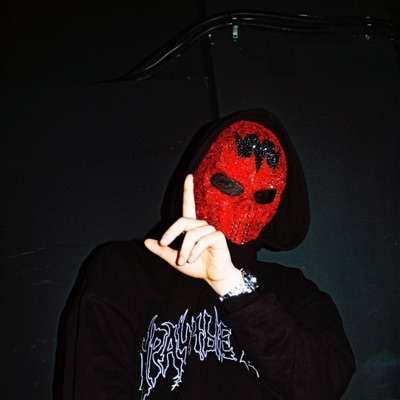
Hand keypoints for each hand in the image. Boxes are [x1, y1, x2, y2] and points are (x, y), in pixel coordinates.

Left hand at [144, 174, 242, 295]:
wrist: (213, 276)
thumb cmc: (197, 266)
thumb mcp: (175, 259)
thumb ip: (162, 251)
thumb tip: (147, 242)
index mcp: (191, 228)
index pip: (189, 205)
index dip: (188, 191)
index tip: (188, 177)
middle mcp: (201, 226)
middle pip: (183, 221)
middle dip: (171, 232)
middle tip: (164, 244)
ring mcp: (210, 230)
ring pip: (192, 234)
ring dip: (184, 249)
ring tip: (183, 261)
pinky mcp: (218, 237)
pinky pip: (202, 240)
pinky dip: (195, 251)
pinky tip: (193, 259)